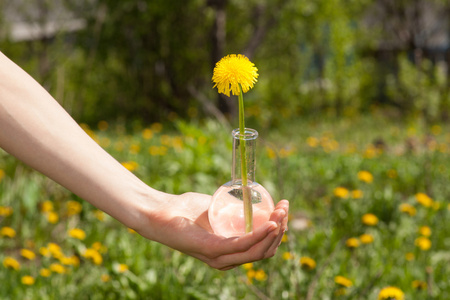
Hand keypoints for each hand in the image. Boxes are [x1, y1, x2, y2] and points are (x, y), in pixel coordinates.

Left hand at [137, 192, 288, 269]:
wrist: (159, 211)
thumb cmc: (184, 210)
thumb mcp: (216, 209)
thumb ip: (232, 209)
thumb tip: (253, 197)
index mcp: (229, 252)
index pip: (262, 247)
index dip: (278, 230)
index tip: (283, 207)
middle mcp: (226, 260)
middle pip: (265, 250)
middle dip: (281, 229)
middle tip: (285, 207)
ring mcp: (219, 258)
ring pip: (258, 251)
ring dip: (274, 231)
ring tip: (281, 212)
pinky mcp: (212, 250)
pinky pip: (242, 245)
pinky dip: (259, 235)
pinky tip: (270, 223)